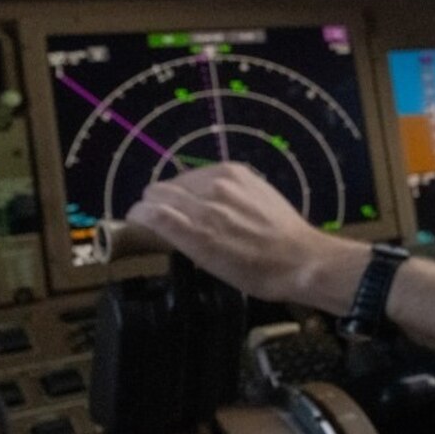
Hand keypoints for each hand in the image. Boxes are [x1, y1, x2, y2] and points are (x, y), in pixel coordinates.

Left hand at [123, 163, 365, 312]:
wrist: (299, 259)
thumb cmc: (286, 236)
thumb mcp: (261, 198)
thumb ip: (235, 194)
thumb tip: (212, 202)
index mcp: (233, 173)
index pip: (186, 178)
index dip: (174, 194)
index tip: (172, 207)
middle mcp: (215, 184)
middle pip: (166, 186)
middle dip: (157, 201)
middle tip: (156, 218)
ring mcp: (204, 208)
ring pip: (155, 199)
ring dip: (145, 210)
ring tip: (143, 222)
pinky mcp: (194, 234)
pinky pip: (154, 217)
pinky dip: (140, 218)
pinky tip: (135, 222)